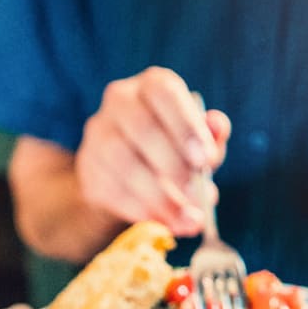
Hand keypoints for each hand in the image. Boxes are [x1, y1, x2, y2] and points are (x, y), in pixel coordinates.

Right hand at [74, 66, 230, 236]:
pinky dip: (144, 212)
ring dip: (161, 198)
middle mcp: (120, 102)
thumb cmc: (171, 147)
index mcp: (152, 86)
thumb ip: (211, 135)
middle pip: (143, 129)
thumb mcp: (196, 139)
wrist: (124, 172)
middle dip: (174, 166)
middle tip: (198, 196)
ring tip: (188, 220)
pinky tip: (166, 222)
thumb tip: (218, 127)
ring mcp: (99, 136)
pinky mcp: (89, 171)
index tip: (206, 161)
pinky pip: (115, 193)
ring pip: (126, 166)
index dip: (186, 126)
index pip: (164, 93)